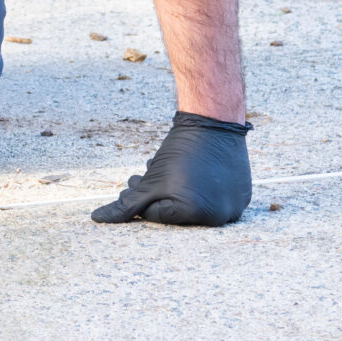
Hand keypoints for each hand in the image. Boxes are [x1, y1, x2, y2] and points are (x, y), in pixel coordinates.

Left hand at [90, 110, 250, 225]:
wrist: (214, 121)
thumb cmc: (180, 150)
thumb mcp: (150, 179)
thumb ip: (125, 204)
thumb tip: (98, 219)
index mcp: (196, 215)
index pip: (156, 217)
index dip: (140, 200)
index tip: (135, 183)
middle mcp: (220, 217)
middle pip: (176, 214)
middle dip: (155, 196)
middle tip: (143, 176)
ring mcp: (235, 207)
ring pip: (195, 206)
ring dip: (175, 192)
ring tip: (166, 171)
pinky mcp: (243, 195)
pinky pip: (217, 199)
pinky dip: (201, 189)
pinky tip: (192, 172)